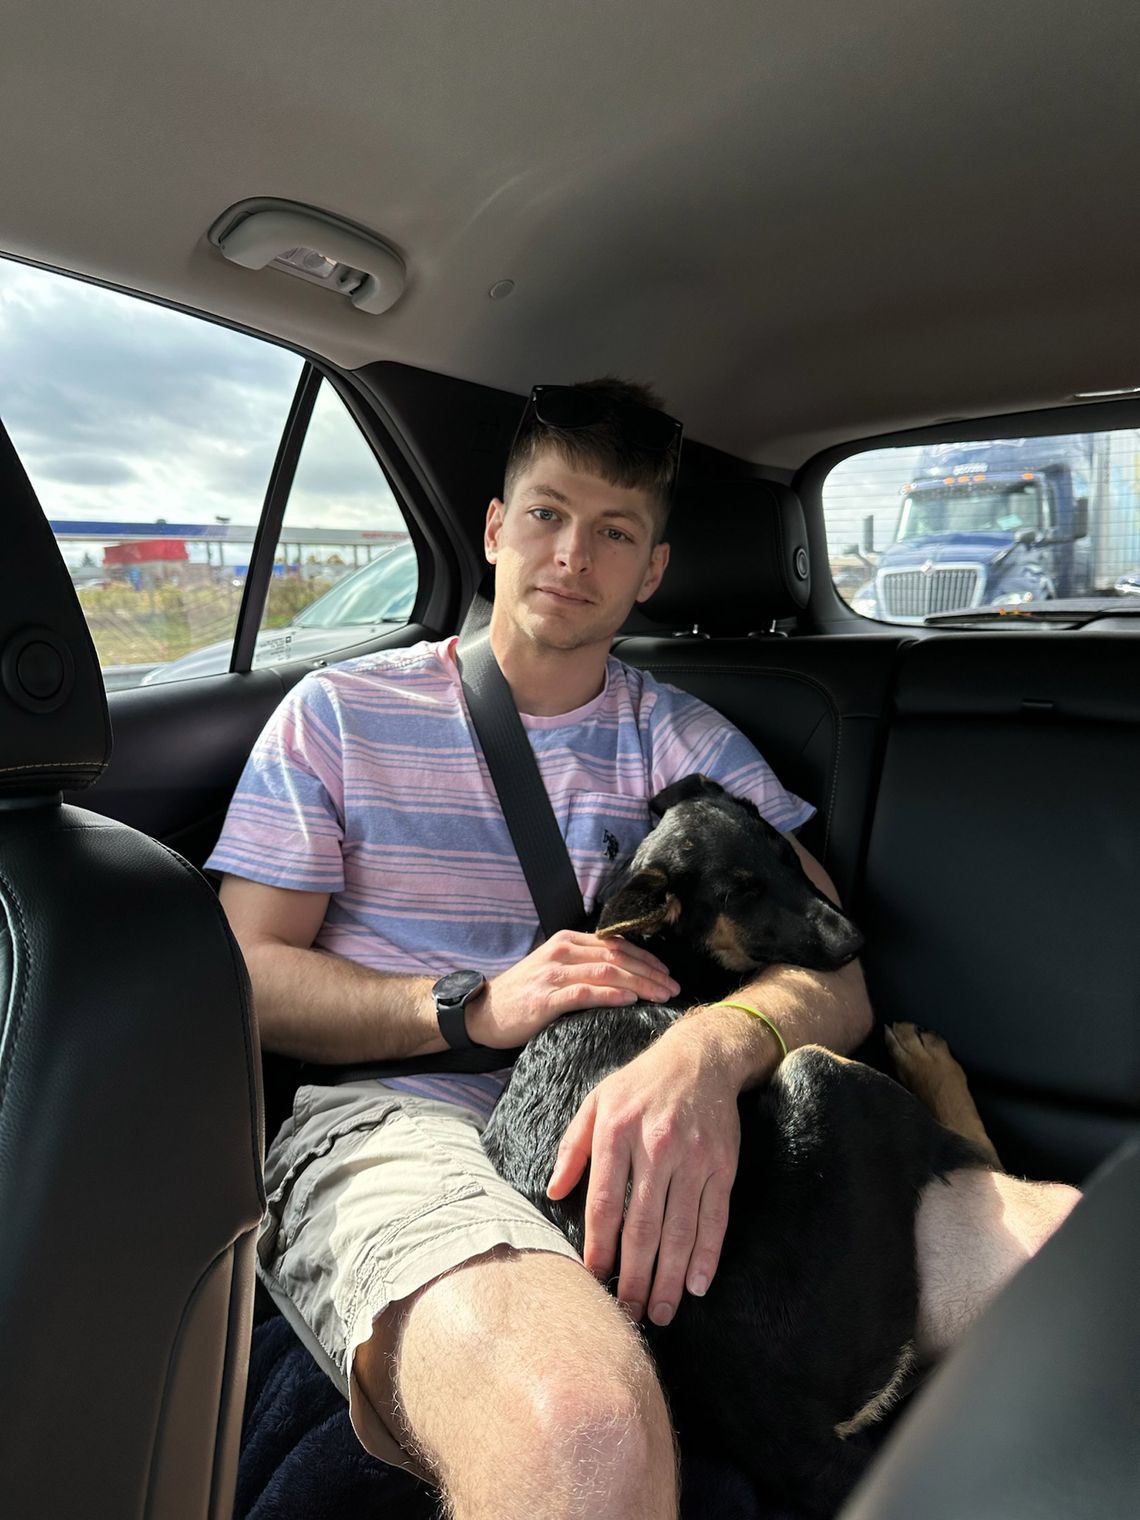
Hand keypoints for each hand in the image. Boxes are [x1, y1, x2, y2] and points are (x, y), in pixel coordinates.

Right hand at [465, 930, 679, 1048]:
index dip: (646, 958)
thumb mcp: (554, 969)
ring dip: (640, 984)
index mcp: (568, 941)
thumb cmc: (523, 994)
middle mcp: (563, 952)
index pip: (616, 945)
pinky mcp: (545, 998)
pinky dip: (611, 995)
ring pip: (607, 972)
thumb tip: (624, 973)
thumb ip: (584, 965)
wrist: (482, 1012)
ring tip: (662, 995)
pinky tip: (630, 1000)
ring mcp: (553, 974)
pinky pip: (585, 993)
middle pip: (617, 957)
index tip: (667, 973)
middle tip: (674, 988)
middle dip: (650, 972)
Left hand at [546, 1021, 739, 1324]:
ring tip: (662, 1312)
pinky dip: (707, 1254)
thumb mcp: (596, 1102)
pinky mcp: (723, 1165)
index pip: (605, 1203)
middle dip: (636, 1276)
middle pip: (643, 1226)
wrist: (700, 1058)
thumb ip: (572, 1147)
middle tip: (630, 1312)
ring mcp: (693, 1158)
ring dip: (670, 1277)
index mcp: (618, 1133)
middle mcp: (656, 1147)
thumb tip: (554, 1192)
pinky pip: (715, 1218)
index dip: (599, 1246)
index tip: (595, 1279)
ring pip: (680, 1229)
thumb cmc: (640, 1083)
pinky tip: (698, 1285)